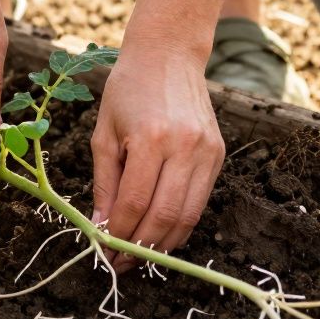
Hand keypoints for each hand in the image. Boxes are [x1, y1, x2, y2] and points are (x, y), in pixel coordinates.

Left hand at [91, 38, 224, 271]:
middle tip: (120, 263)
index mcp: (150, 138)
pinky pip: (200, 201)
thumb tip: (101, 227)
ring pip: (188, 215)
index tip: (104, 252)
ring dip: (163, 243)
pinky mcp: (218, 153)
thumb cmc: (127, 90)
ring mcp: (206, 151)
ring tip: (139, 255)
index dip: (118, 234)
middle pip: (164, 215)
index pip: (134, 202)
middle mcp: (184, 146)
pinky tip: (160, 232)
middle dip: (140, 247)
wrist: (168, 55)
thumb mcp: (103, 134)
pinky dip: (180, 223)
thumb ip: (104, 183)